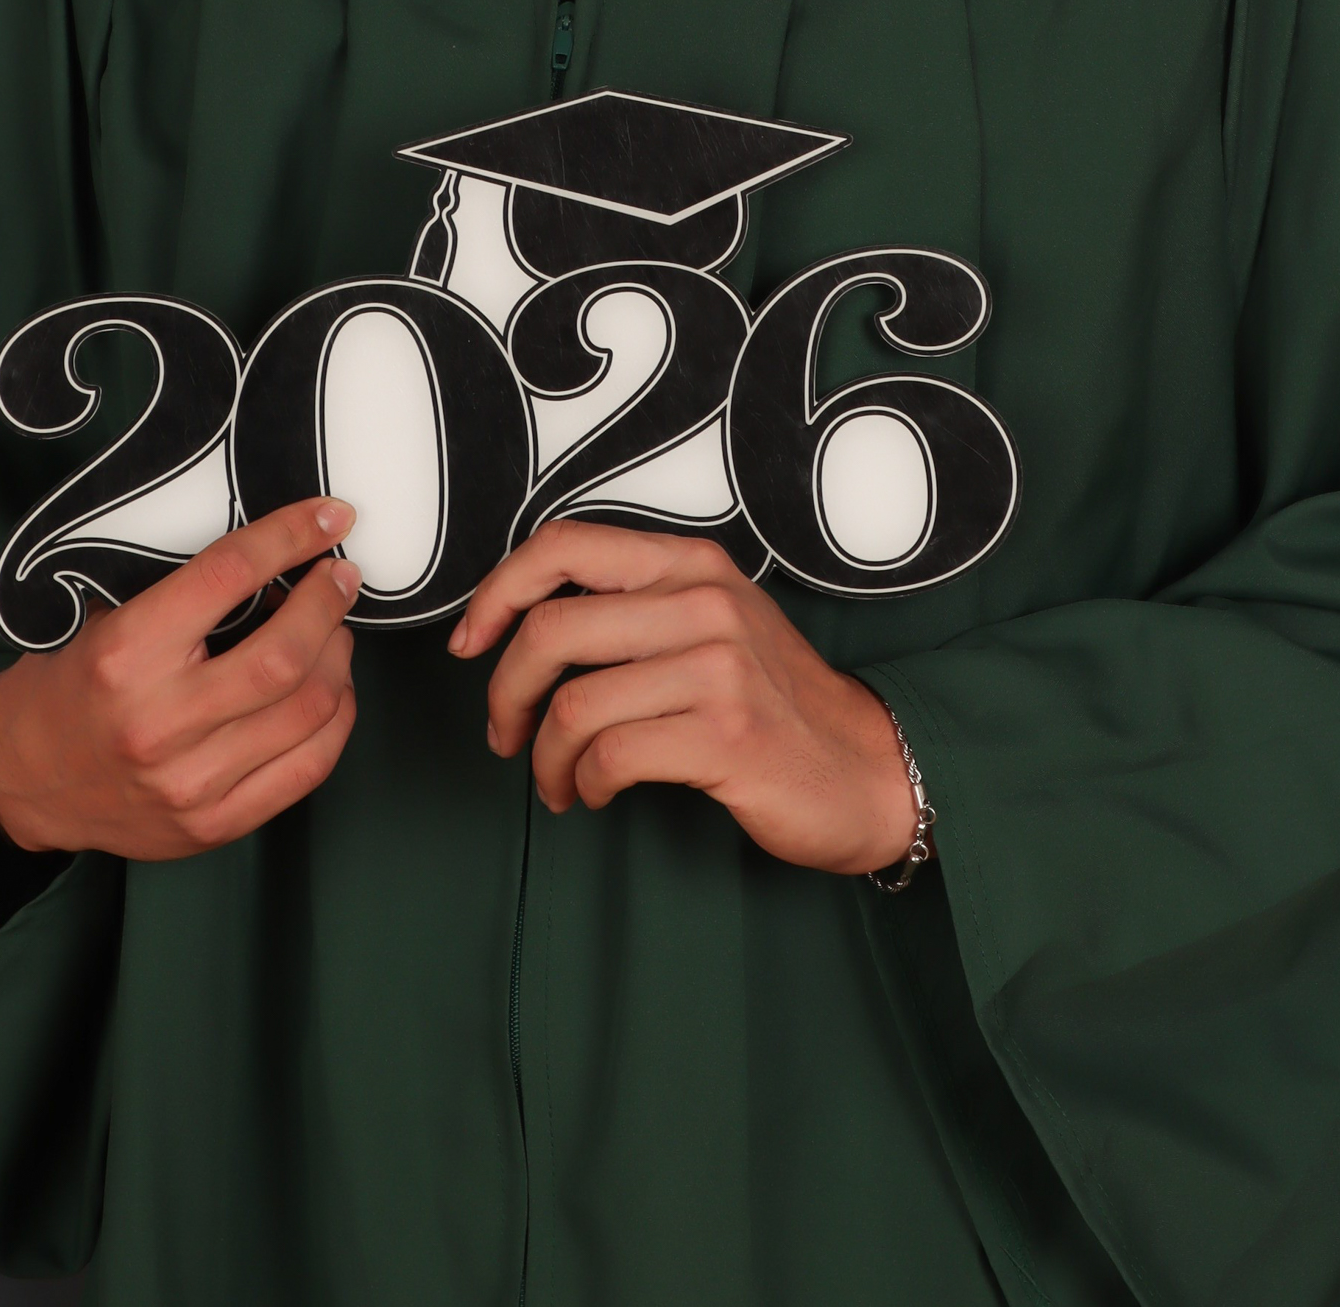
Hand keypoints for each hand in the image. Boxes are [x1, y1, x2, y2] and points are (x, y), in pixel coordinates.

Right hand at [0, 499, 360, 859]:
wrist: (24, 779)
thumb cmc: (73, 684)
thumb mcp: (107, 617)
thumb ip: (184, 592)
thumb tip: (277, 553)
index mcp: (125, 654)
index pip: (228, 575)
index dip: (290, 537)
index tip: (328, 518)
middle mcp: (158, 722)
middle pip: (284, 654)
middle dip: (327, 602)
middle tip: (339, 577)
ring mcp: (189, 783)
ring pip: (309, 710)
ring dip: (338, 656)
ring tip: (333, 631)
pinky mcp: (213, 825)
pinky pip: (308, 767)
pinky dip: (336, 718)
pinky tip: (331, 689)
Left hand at [448, 521, 915, 874]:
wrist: (869, 769)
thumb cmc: (777, 704)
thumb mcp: (713, 625)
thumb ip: (637, 608)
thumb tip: (524, 627)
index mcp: (690, 564)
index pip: (563, 545)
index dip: (497, 591)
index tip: (471, 642)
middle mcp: (703, 601)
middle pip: (551, 630)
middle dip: (507, 694)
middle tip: (506, 735)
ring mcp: (718, 666)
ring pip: (573, 704)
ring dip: (546, 758)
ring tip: (559, 781)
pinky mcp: (726, 734)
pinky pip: (610, 756)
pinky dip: (585, 783)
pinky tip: (597, 793)